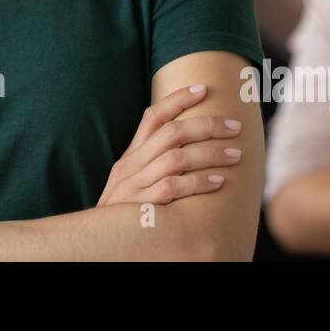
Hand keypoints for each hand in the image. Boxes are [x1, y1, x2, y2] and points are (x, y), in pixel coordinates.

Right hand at [96, 84, 243, 206]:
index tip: (204, 88)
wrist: (94, 242)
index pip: (153, 117)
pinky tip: (219, 181)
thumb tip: (190, 149)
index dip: (178, 99)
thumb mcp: (132, 182)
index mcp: (130, 156)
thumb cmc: (123, 213)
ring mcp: (134, 185)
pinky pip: (172, 188)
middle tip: (235, 126)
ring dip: (210, 154)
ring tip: (235, 155)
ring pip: (176, 158)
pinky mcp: (139, 206)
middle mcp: (130, 165)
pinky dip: (198, 182)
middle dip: (207, 125)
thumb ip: (153, 165)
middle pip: (171, 133)